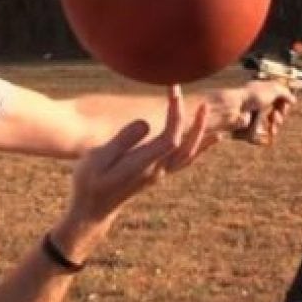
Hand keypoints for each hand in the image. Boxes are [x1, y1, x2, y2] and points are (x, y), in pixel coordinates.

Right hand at [55, 85, 209, 257]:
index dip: (176, 115)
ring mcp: (159, 174)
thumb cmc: (90, 182)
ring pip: (189, 155)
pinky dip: (200, 147)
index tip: (174, 93)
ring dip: (200, 133)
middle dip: (194, 122)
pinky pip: (185, 160)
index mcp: (143, 165)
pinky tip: (212, 138)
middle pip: (185, 146)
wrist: (92, 209)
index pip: (170, 138)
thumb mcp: (98, 159)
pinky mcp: (157, 174)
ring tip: (206, 112)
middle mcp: (156, 171)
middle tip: (200, 101)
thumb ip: (122, 141)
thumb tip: (145, 123)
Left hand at [207, 81, 295, 144]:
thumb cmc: (253, 96)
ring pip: (271, 124)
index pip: (278, 99)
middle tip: (276, 116)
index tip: (286, 106)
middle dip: (280, 115)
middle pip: (276, 112)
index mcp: (262, 92)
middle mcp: (259, 103)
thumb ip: (285, 93)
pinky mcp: (250, 128)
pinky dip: (269, 133)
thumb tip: (293, 100)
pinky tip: (271, 133)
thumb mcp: (273, 89)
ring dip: (276, 124)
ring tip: (273, 125)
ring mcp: (254, 116)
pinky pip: (263, 134)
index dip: (284, 103)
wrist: (235, 108)